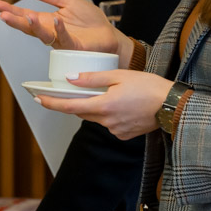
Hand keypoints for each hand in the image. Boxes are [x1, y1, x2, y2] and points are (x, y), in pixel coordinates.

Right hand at [0, 0, 132, 63]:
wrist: (109, 35)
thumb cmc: (90, 22)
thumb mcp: (67, 1)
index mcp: (47, 21)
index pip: (25, 15)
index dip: (11, 10)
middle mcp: (51, 32)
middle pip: (29, 27)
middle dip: (15, 21)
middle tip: (2, 15)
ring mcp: (61, 41)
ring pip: (43, 35)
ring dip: (34, 27)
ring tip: (25, 17)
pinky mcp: (74, 47)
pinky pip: (64, 38)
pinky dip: (59, 29)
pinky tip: (54, 20)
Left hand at [33, 69, 173, 140]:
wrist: (172, 105)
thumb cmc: (149, 86)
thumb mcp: (119, 75)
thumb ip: (92, 78)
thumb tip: (69, 79)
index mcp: (103, 106)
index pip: (69, 106)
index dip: (51, 103)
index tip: (38, 99)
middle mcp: (107, 122)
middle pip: (82, 112)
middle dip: (75, 102)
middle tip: (71, 90)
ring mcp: (115, 130)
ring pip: (96, 118)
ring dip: (95, 107)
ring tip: (110, 93)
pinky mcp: (124, 135)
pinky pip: (109, 124)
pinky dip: (109, 114)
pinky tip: (122, 104)